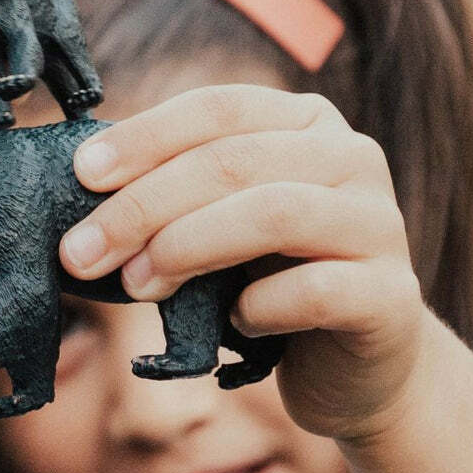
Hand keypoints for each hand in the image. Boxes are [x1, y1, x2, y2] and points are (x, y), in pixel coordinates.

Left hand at [59, 85, 427, 441]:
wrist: (358, 365)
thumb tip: (81, 185)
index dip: (144, 137)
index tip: (81, 175)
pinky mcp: (392, 296)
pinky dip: (258, 307)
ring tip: (136, 286)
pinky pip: (315, 291)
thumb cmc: (273, 282)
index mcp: (305, 124)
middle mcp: (351, 158)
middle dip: (143, 206)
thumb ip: (176, 195)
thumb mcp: (222, 223)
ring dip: (187, 247)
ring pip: (273, 213)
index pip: (217, 107)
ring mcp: (379, 224)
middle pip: (233, 160)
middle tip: (81, 252)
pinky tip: (235, 322)